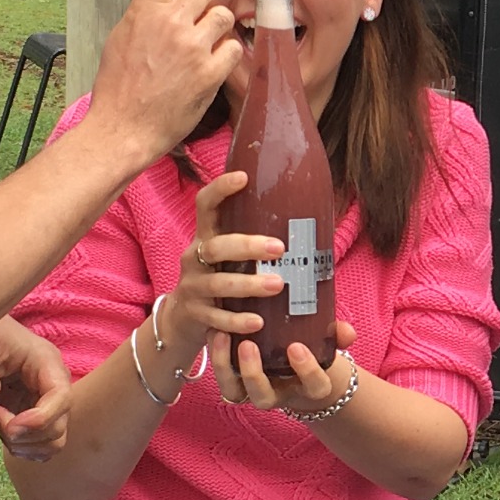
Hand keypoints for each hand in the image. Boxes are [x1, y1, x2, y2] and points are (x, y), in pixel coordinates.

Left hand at [0, 319, 71, 460]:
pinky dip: (22, 447)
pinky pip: (41, 443)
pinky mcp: (37, 416)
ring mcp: (48, 403)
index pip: (61, 397)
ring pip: (53, 440)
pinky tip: (1, 430)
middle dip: (24, 434)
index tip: (10, 427)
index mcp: (46, 362)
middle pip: (58, 425)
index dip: (40, 420)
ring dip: (22, 444)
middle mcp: (55, 385)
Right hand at [81, 0, 238, 157]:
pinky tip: (206, 74)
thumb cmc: (118, 88)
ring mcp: (191, 46)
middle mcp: (169, 21)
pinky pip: (232, 49)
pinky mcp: (209, 72)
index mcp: (144, 10)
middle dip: (206, 5)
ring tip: (197, 55)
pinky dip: (224, 59)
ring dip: (217, 31)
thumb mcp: (122, 39)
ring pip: (224, 16)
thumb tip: (160, 0)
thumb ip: (146, 14)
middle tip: (192, 31)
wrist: (121, 130)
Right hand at [160, 169, 284, 366]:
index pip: (206, 204)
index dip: (220, 188)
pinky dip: (237, 321)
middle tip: (280, 248)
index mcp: (207, 237)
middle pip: (216, 246)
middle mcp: (195, 257)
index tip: (243, 177)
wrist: (183, 321)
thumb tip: (317, 232)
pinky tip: (258, 322)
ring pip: (218, 284)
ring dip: (248, 284)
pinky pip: (216, 318)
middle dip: (247, 245)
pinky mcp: (195, 315)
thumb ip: (258, 243)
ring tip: (277, 285)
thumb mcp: (230, 258)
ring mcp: (193, 287)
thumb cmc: (220, 279)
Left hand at [217, 319, 358, 412]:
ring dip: (225, 366)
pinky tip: (214, 330)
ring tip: (222, 334)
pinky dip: (216, 357)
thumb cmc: (311, 349)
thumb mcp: (326, 342)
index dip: (306, 370)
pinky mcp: (234, 381)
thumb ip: (338, 337)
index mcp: (307, 387)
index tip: (297, 348)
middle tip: (248, 345)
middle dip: (253, 373)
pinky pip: (221, 377)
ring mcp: (252, 390)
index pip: (313, 387)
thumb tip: (347, 331)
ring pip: (234, 391)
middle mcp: (277, 394)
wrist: (294, 361)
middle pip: (262, 397)